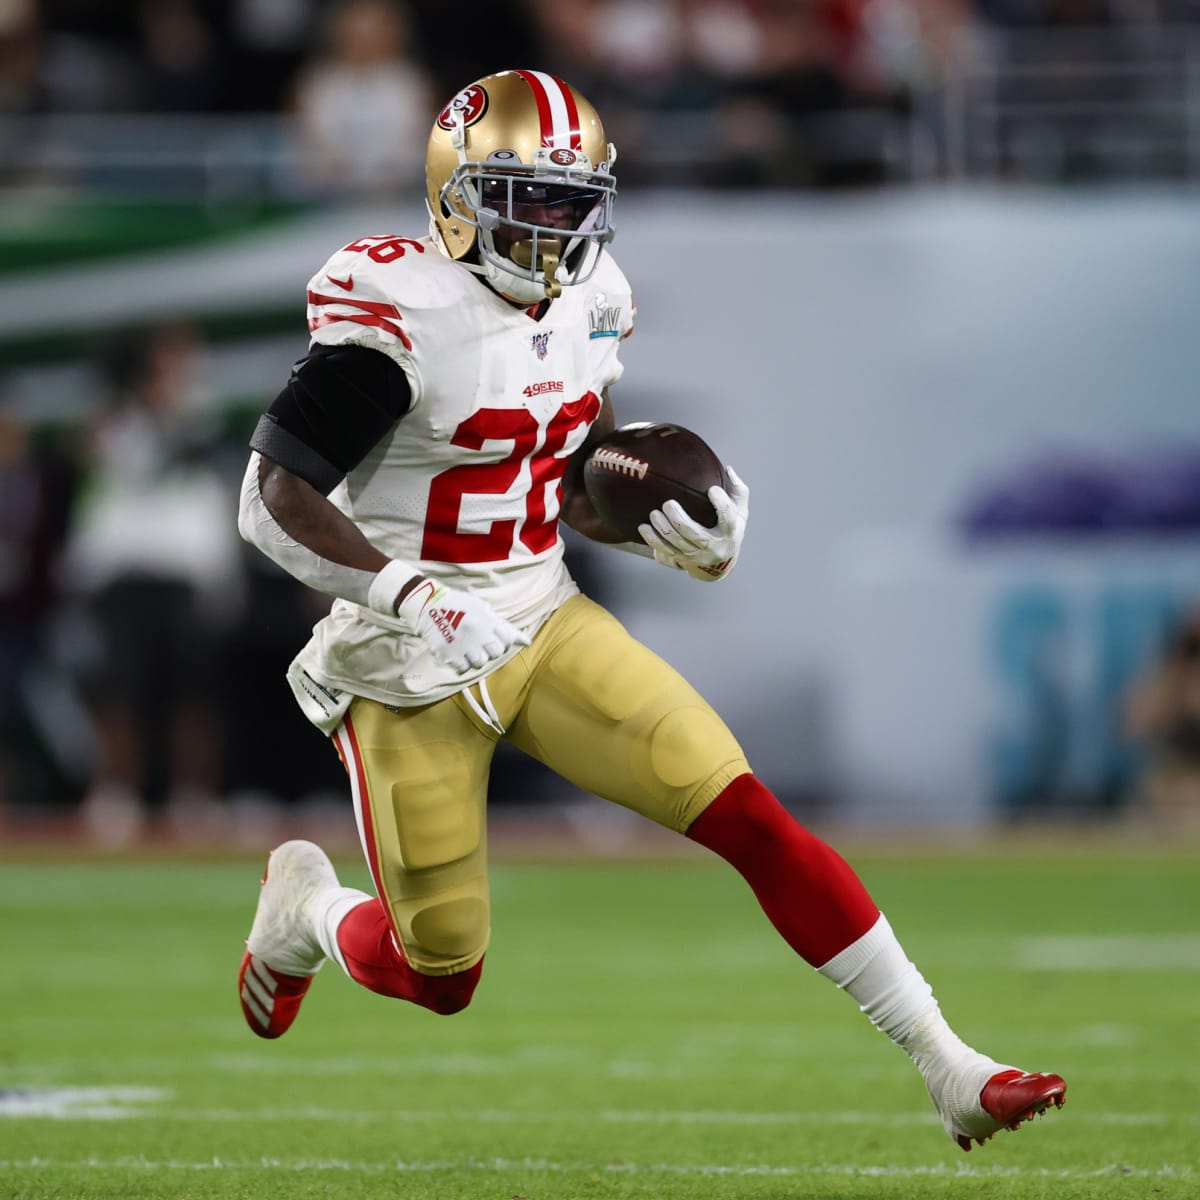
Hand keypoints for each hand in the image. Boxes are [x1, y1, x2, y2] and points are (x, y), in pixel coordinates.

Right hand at [396, 578, 530, 671]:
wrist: (428, 604)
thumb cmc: (458, 605)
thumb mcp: (481, 607)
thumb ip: (502, 625)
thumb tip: (526, 642)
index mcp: (488, 620)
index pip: (507, 641)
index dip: (501, 642)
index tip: (493, 639)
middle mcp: (478, 633)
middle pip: (496, 653)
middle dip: (490, 650)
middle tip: (480, 644)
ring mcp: (464, 645)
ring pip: (480, 663)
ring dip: (475, 658)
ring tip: (467, 648)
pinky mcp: (449, 654)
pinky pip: (463, 668)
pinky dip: (461, 663)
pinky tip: (456, 651)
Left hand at [637, 467, 748, 581]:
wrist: (718, 566)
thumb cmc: (728, 530)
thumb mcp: (740, 512)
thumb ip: (737, 490)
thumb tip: (728, 469)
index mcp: (730, 532)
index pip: (727, 517)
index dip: (720, 503)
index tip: (711, 490)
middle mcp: (713, 547)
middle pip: (693, 533)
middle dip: (677, 518)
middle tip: (668, 503)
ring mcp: (696, 556)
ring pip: (675, 543)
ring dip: (662, 527)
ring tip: (654, 513)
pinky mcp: (682, 561)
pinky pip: (664, 552)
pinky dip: (652, 540)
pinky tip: (644, 528)